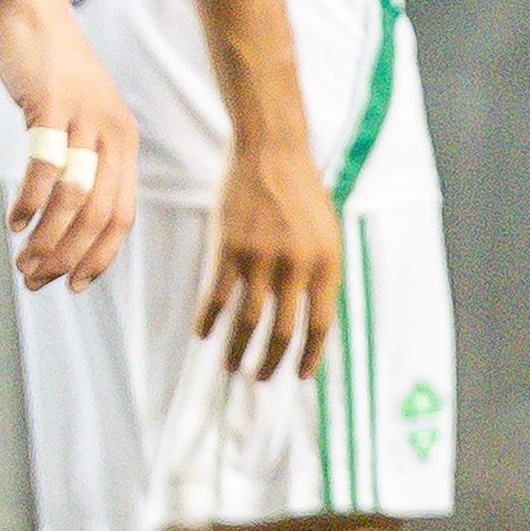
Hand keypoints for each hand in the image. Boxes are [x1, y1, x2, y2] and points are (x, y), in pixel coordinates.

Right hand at [0, 0, 139, 290]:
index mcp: (124, 142)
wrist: (30, 6)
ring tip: (23, 261)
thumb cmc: (48, 64)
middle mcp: (113, 134)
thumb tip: (64, 207)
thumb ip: (79, 154)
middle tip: (36, 280)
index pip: (122, 216)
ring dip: (48, 238)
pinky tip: (15, 221)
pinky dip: (30, 200)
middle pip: (98, 215)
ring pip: (73, 197)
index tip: (73, 284)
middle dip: (69, 257)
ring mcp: (84, 119)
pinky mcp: (52, 104)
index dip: (99, 257)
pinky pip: (44, 164)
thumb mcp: (77, 112)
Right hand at [197, 135, 341, 380]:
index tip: (299, 376)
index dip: (310, 356)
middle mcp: (296, 266)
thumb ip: (319, 272)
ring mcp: (261, 257)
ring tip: (231, 366)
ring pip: (249, 318)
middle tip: (260, 379)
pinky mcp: (230, 247)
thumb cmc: (302, 192)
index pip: (320, 325)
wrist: (272, 152)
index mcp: (327, 264)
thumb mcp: (327, 234)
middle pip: (284, 330)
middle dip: (271, 361)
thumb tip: (308, 316)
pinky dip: (209, 317)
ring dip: (238, 348)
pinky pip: (218, 293)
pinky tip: (202, 333)